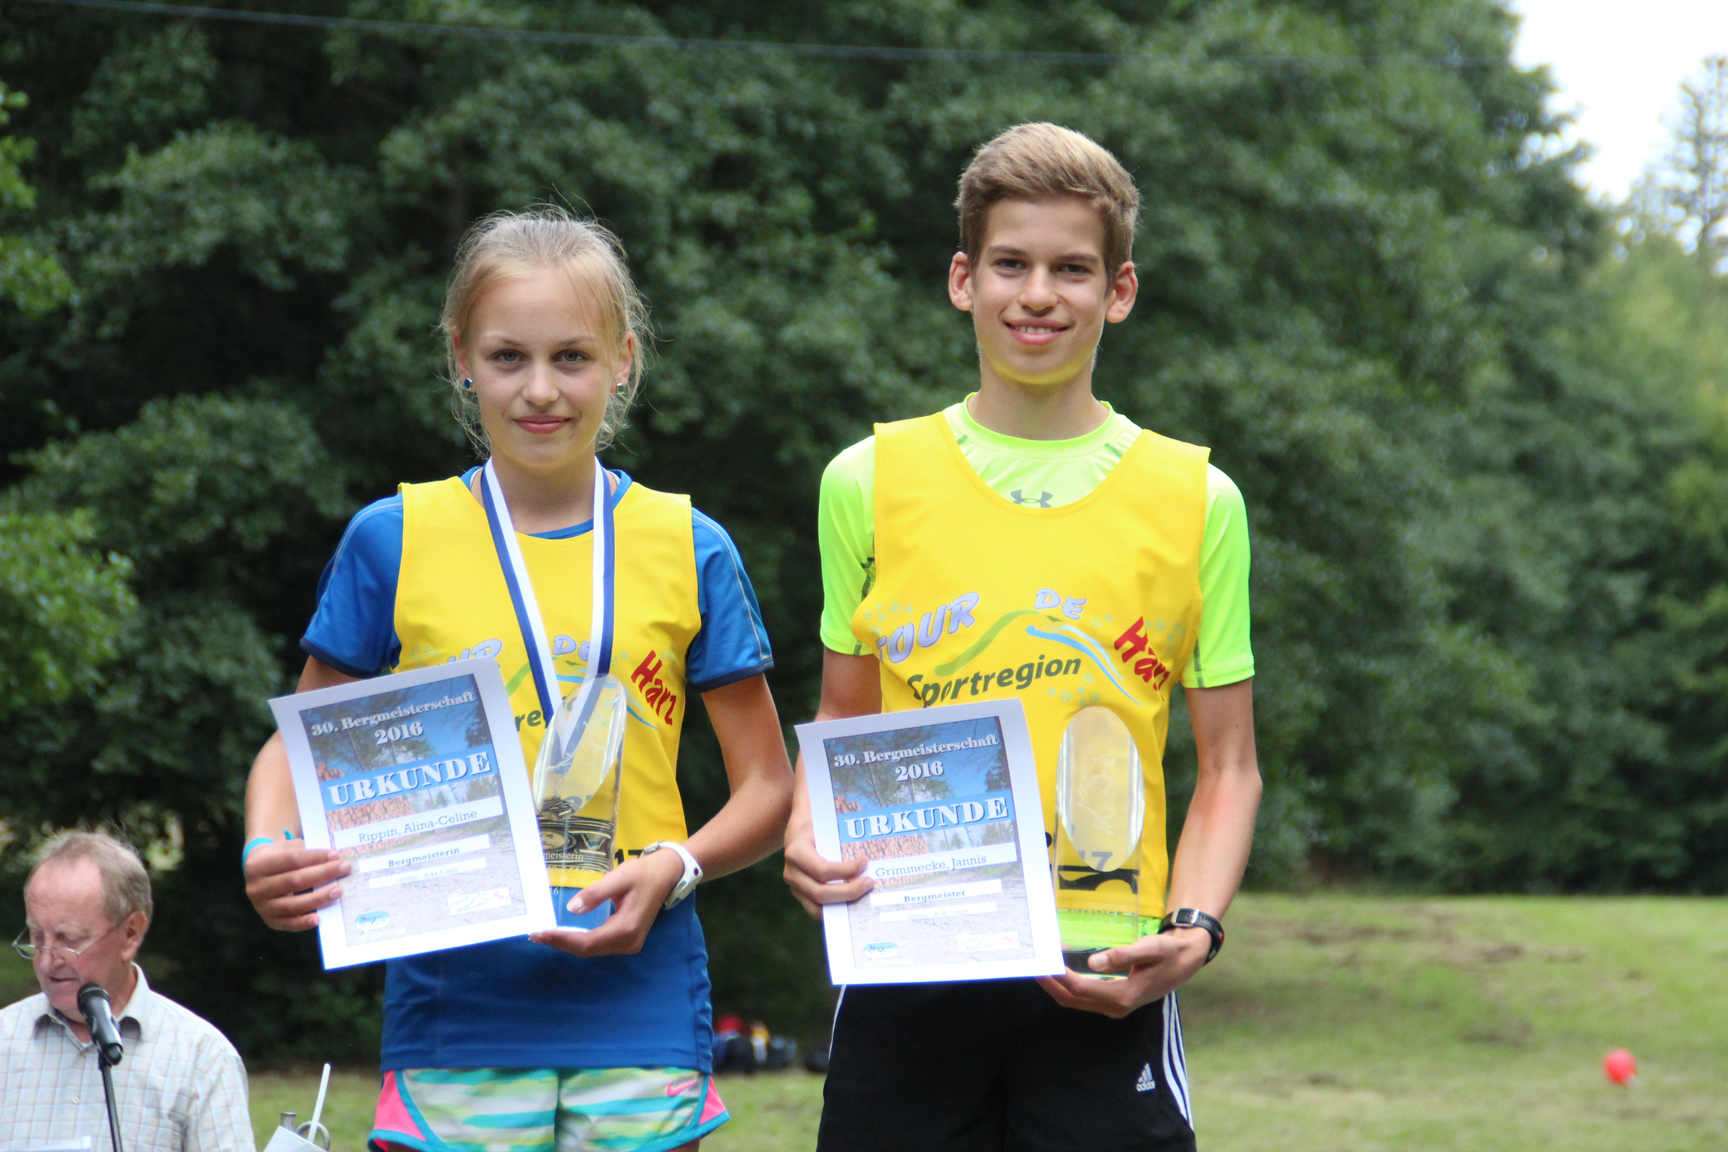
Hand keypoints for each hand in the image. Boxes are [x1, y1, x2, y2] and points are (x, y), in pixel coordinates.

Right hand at [244, 843, 349, 930]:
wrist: (257, 873)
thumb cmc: (278, 857)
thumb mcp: (284, 847)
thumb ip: (304, 852)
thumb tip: (333, 859)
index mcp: (257, 865)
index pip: (291, 859)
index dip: (315, 857)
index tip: (336, 855)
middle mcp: (256, 887)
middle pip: (294, 881)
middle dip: (322, 874)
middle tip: (344, 869)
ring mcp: (261, 906)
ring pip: (292, 905)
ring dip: (318, 898)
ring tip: (338, 891)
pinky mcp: (269, 920)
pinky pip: (287, 924)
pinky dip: (302, 923)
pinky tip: (318, 919)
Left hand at [530, 849, 683, 957]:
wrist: (666, 874)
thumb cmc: (642, 873)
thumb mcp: (618, 878)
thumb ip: (595, 894)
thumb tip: (572, 909)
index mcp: (626, 928)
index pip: (586, 941)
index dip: (561, 939)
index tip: (540, 933)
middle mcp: (628, 942)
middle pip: (587, 949)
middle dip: (560, 943)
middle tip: (536, 935)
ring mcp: (629, 944)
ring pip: (592, 950)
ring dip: (568, 944)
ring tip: (546, 935)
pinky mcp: (627, 940)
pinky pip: (599, 946)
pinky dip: (580, 941)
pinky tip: (566, 935)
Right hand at [782, 828, 871, 919]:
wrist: (797, 830)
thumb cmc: (815, 822)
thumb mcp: (822, 817)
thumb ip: (836, 823)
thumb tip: (862, 829)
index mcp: (796, 853)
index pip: (822, 870)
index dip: (845, 871)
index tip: (864, 863)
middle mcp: (792, 873)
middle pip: (820, 893)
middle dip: (848, 891)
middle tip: (869, 882)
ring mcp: (795, 887)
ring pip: (818, 907)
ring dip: (843, 904)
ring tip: (863, 894)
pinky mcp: (801, 896)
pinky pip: (817, 910)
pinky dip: (836, 909)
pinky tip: (854, 902)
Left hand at [1036, 927, 1210, 1018]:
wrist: (1186, 961)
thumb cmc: (1168, 951)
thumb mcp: (1150, 948)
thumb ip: (1122, 955)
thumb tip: (1093, 962)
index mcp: (1123, 996)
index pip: (1080, 988)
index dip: (1059, 976)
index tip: (1043, 962)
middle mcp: (1116, 1007)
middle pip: (1072, 999)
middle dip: (1050, 984)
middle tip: (1032, 964)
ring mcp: (1114, 1007)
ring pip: (1076, 1001)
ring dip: (1057, 985)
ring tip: (1041, 965)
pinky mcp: (1114, 1001)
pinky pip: (1084, 997)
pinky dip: (1069, 985)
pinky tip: (1061, 969)